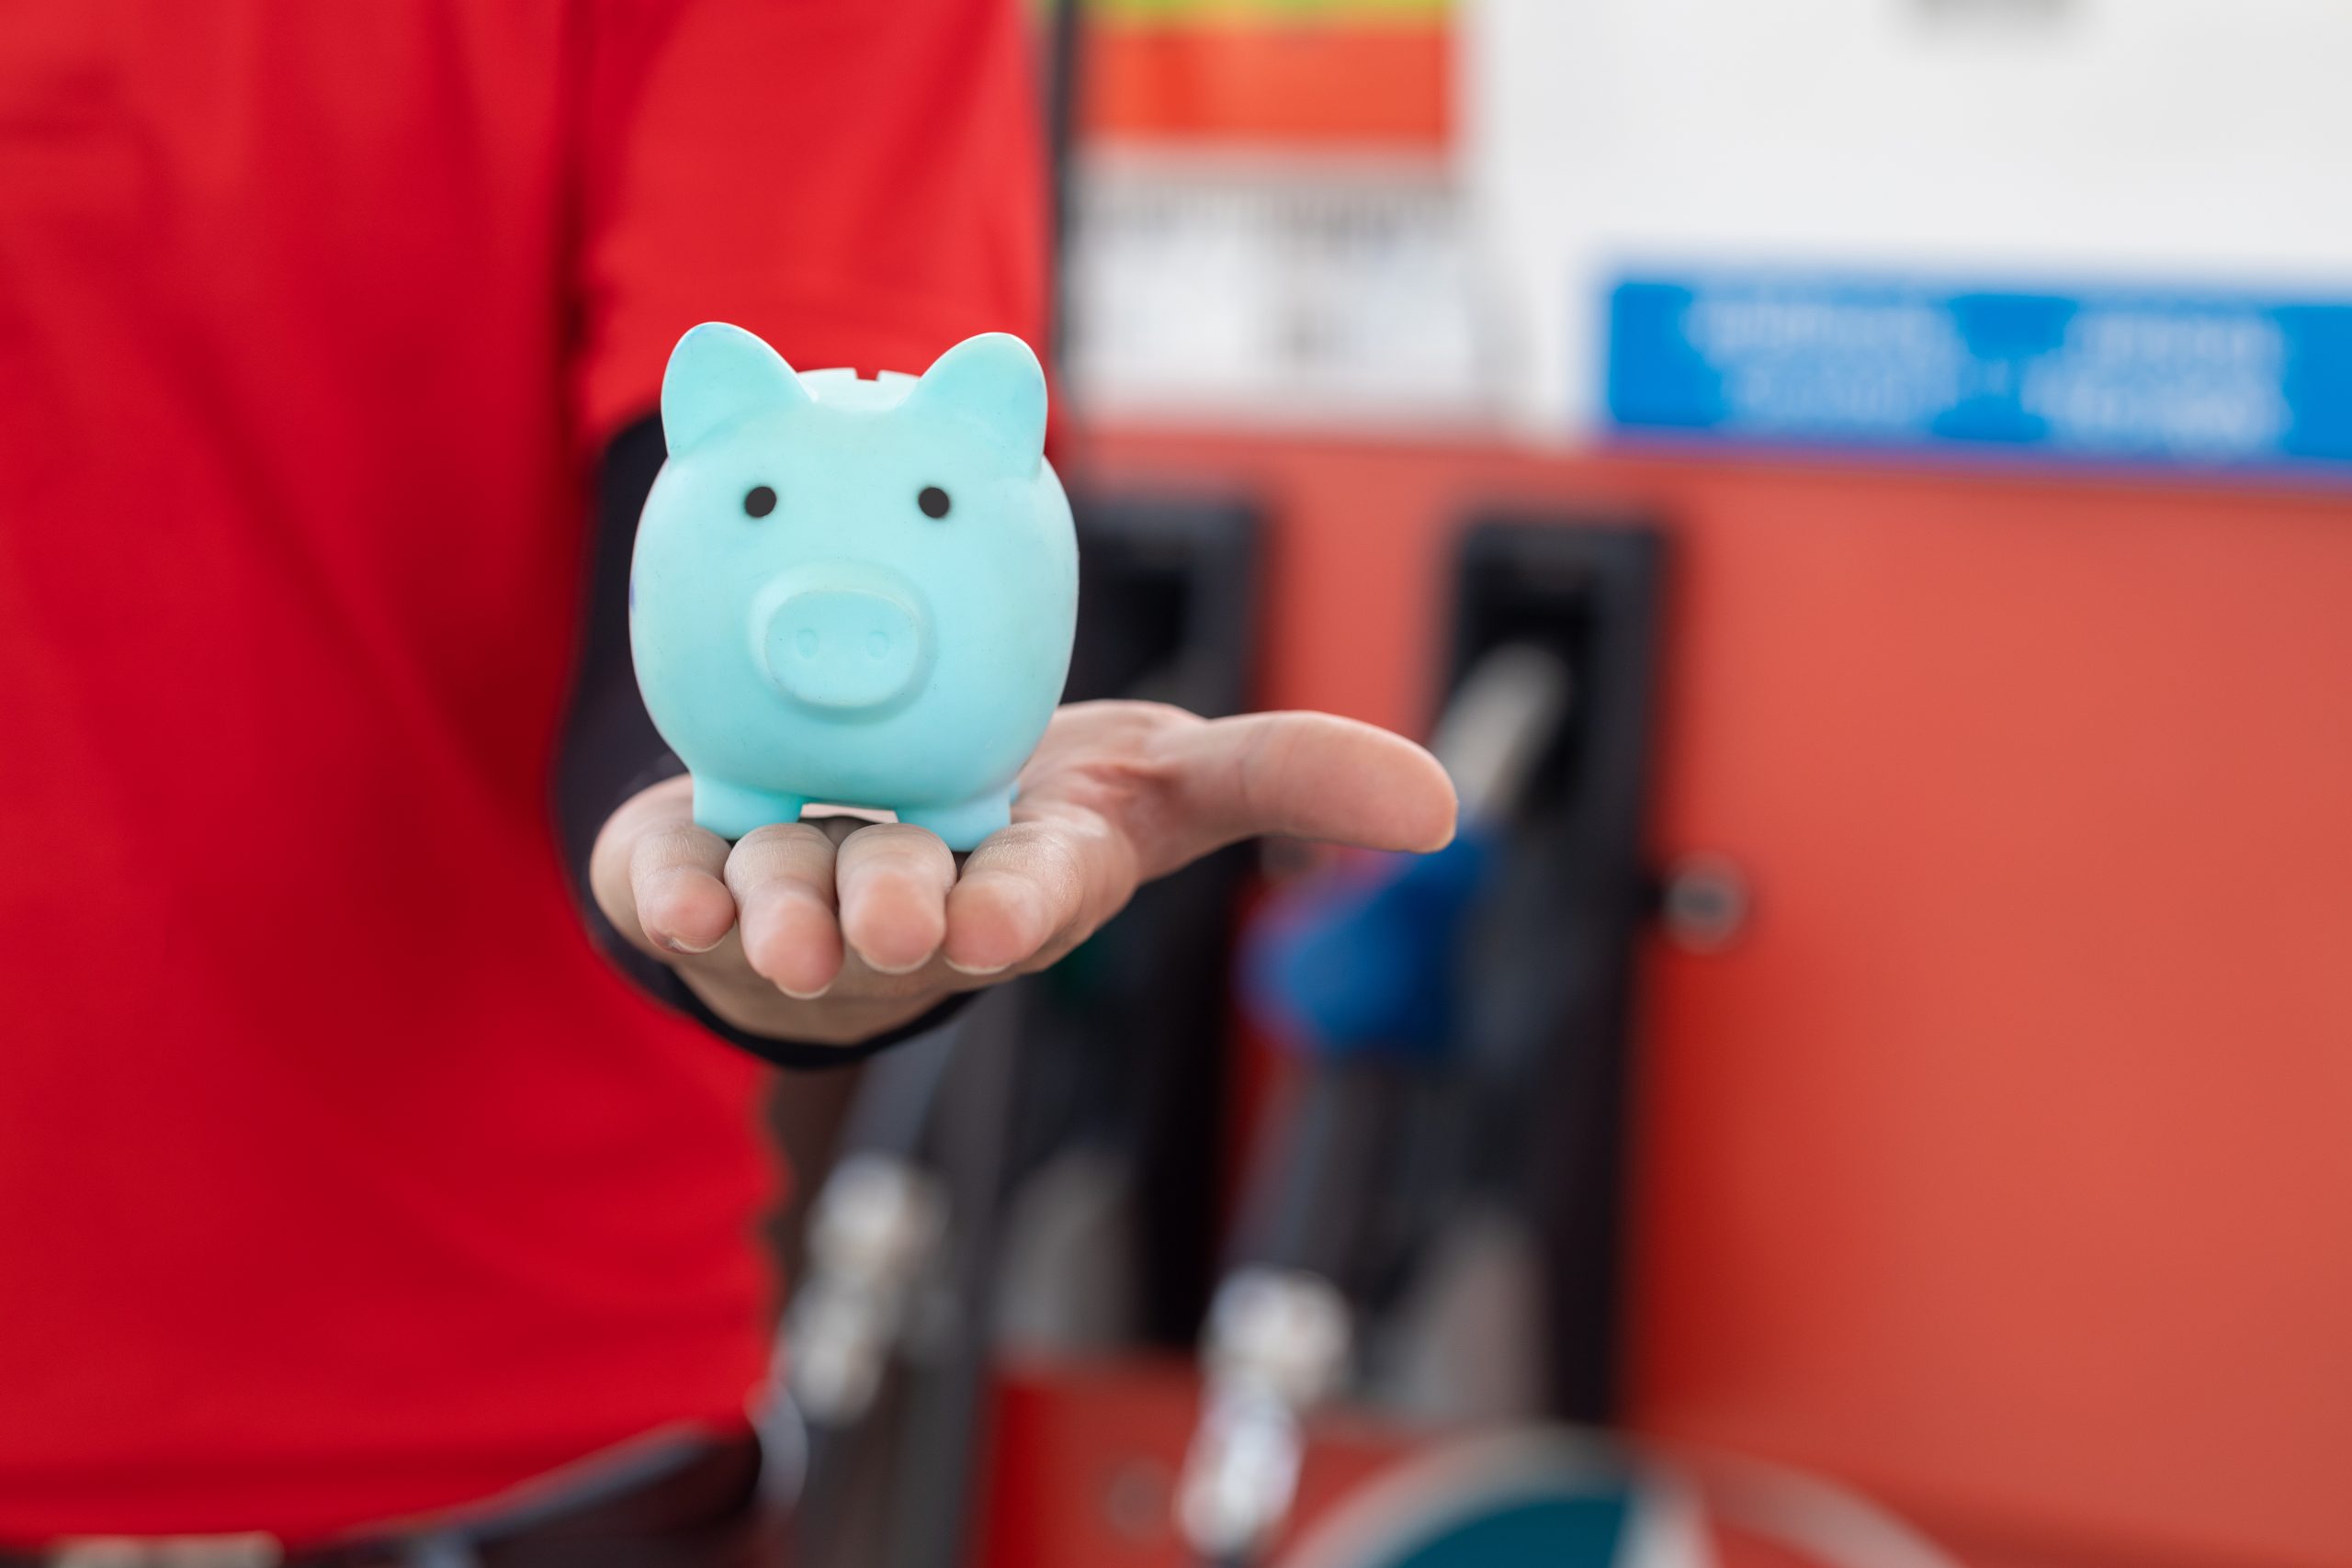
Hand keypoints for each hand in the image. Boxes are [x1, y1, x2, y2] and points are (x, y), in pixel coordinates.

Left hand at [589, 700, 1456, 1048]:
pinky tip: (667, 899)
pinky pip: (669, 892)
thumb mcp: (1161, 773)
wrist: (866, 811)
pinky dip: (667, 896)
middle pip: (902, 911)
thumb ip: (1285, 774)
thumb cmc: (1023, 802)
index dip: (1023, 907)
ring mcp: (795, 900)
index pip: (1033, 898)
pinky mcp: (692, 883)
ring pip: (784, 909)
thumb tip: (1446, 808)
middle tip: (895, 910)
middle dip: (897, 911)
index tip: (1004, 917)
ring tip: (777, 918)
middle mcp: (905, 901)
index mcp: (1015, 879)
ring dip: (781, 917)